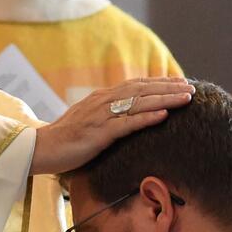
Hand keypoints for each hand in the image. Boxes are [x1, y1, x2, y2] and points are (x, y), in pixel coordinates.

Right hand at [29, 77, 193, 175]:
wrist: (40, 149)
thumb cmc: (65, 140)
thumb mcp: (89, 123)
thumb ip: (107, 117)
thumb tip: (128, 117)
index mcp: (101, 98)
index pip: (136, 85)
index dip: (159, 83)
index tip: (180, 82)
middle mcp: (102, 102)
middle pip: (141, 90)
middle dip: (168, 88)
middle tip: (191, 87)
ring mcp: (100, 116)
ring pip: (138, 103)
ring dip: (165, 99)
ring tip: (186, 98)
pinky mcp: (98, 133)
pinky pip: (126, 124)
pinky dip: (146, 118)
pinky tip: (163, 115)